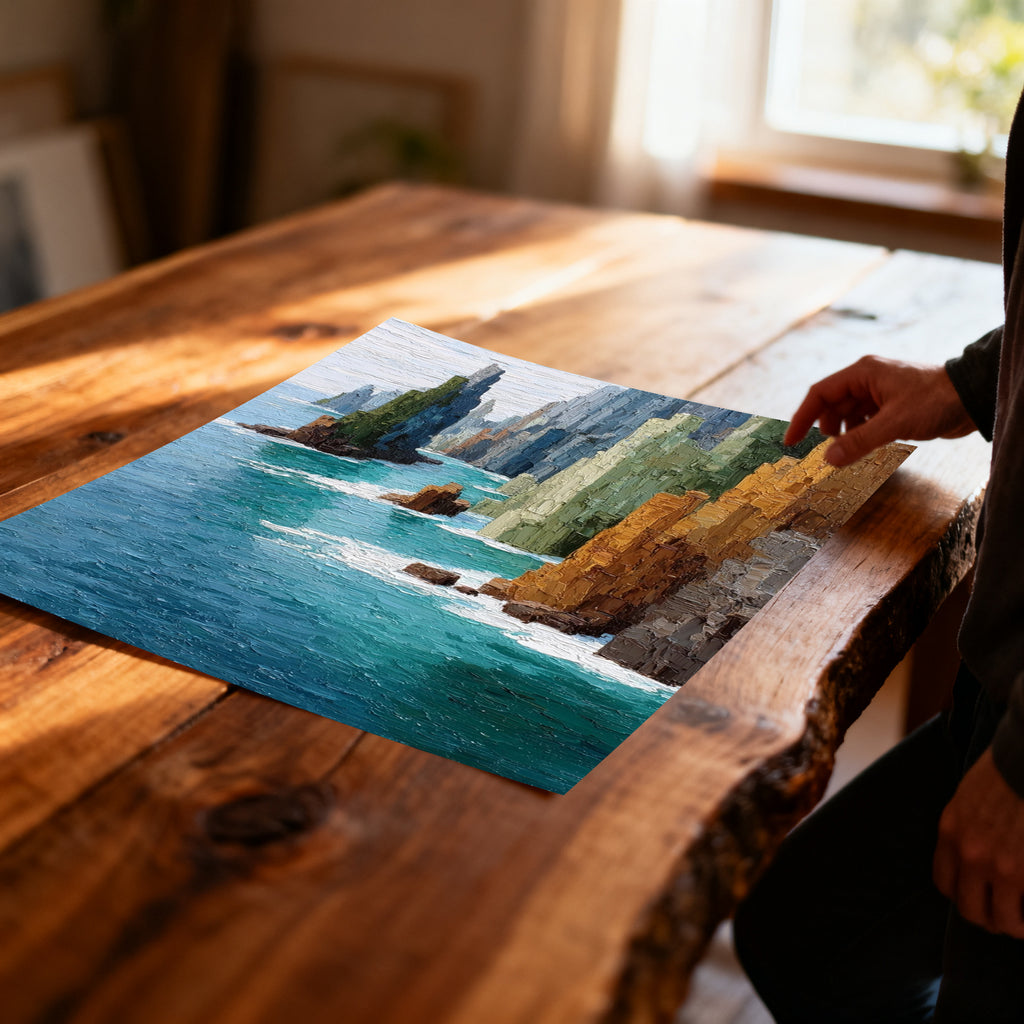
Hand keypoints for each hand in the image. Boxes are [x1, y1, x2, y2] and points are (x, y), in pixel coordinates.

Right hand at [784, 356, 975, 465]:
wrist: (972, 397)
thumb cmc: (935, 400)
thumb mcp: (894, 423)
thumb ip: (859, 441)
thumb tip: (829, 460)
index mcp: (863, 373)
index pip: (820, 394)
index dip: (802, 418)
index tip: (791, 441)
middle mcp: (867, 379)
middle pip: (831, 404)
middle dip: (823, 428)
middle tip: (818, 452)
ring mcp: (879, 392)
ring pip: (847, 413)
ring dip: (842, 433)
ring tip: (842, 451)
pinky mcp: (891, 405)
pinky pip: (864, 420)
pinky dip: (858, 434)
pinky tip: (861, 447)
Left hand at [933, 748, 1023, 937]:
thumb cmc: (1005, 774)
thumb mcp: (968, 799)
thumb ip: (966, 830)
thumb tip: (972, 859)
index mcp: (951, 832)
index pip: (944, 884)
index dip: (962, 896)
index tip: (978, 897)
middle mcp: (969, 854)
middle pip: (970, 909)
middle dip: (988, 918)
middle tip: (1005, 916)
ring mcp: (1000, 867)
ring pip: (1002, 919)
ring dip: (1014, 925)